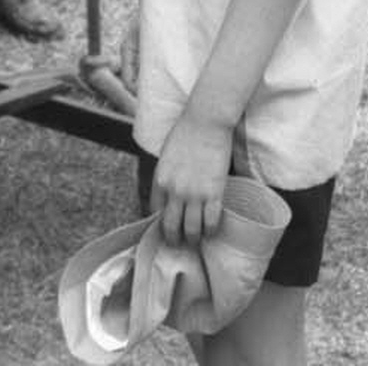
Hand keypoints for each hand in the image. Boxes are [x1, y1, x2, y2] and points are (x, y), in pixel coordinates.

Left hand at [148, 113, 233, 246]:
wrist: (206, 122)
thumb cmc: (185, 133)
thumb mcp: (166, 156)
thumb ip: (166, 176)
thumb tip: (169, 192)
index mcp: (159, 179)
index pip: (154, 211)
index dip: (158, 223)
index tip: (164, 228)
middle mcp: (174, 191)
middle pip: (170, 226)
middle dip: (173, 239)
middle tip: (177, 244)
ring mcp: (194, 194)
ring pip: (191, 230)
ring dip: (192, 239)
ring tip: (195, 241)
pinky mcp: (214, 193)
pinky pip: (211, 222)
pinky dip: (211, 231)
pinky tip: (211, 232)